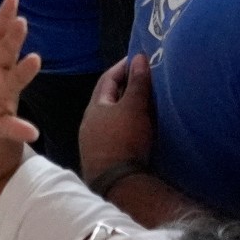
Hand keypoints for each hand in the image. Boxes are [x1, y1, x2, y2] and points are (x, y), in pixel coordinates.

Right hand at [0, 0, 42, 143]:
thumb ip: (12, 128)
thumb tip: (34, 135)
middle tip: (22, 22)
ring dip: (4, 15)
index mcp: (9, 84)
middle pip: (9, 48)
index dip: (26, 68)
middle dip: (15, 36)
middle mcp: (1, 64)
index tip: (34, 59)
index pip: (20, 75)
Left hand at [79, 53, 155, 175]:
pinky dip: (129, 124)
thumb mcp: (133, 108)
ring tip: (148, 102)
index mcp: (95, 107)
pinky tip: (141, 129)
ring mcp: (96, 140)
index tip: (138, 59)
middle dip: (126, 87)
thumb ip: (137, 84)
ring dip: (128, 108)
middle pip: (109, 98)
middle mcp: (91, 122)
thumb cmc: (124, 139)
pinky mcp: (106, 155)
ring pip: (113, 116)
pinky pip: (117, 132)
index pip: (108, 80)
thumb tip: (139, 57)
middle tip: (146, 79)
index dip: (123, 68)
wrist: (118, 181)